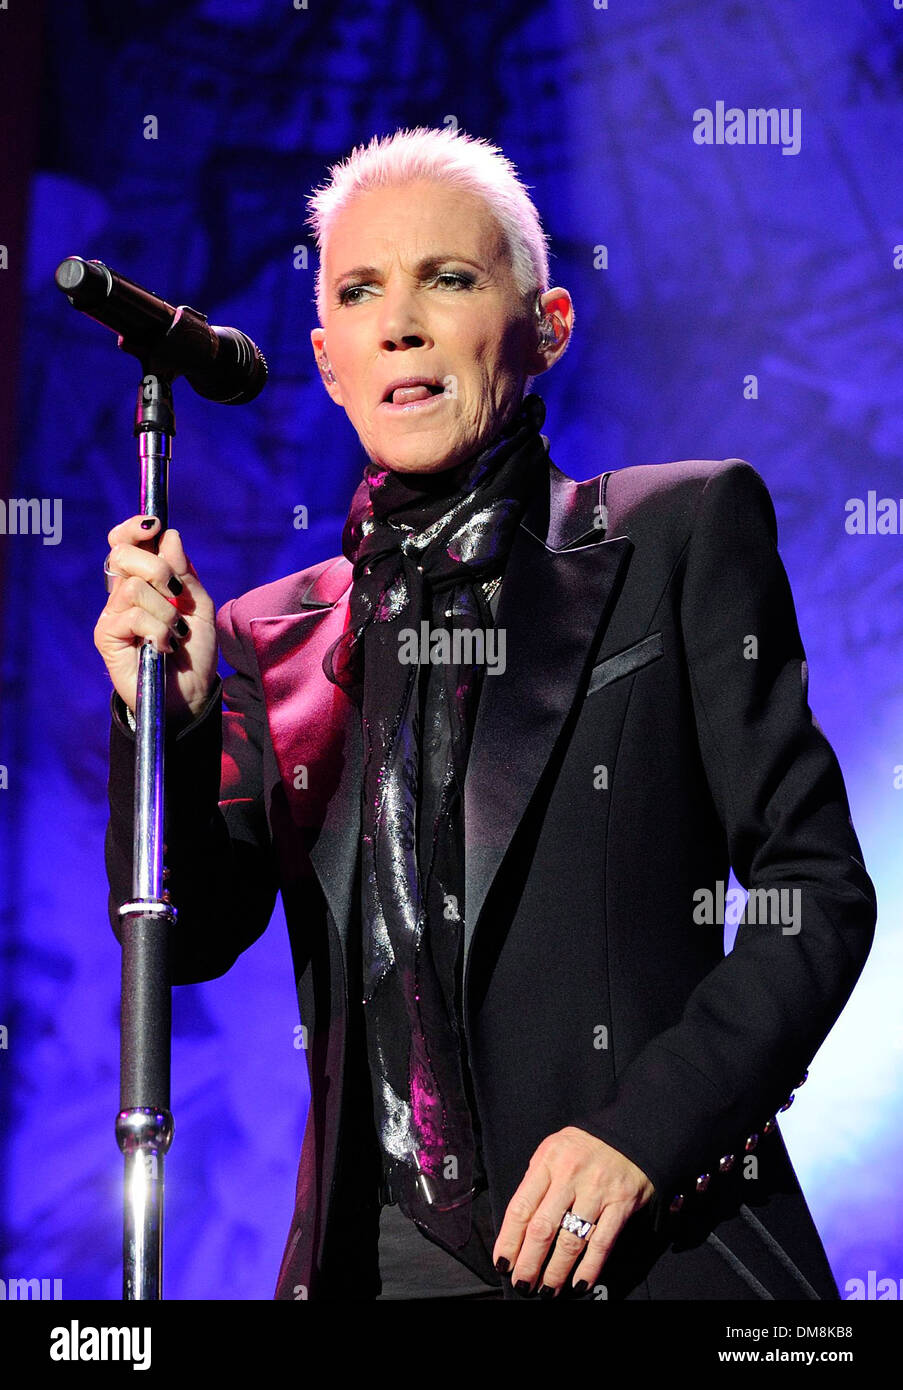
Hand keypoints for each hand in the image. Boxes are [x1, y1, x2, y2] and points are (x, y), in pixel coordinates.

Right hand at [94, 515, 217, 725]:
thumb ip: (186, 574)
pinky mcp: (106, 636)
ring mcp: (112, 614)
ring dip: (166, 611)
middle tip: (176, 593)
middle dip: (157, 568)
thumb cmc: (195, 653)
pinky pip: (133, 616)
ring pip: (134, 587)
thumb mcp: (200, 608)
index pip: (125, 542)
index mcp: (145, 580)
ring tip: (175, 633)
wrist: (190, 695)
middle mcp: (123, 593)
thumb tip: (170, 537)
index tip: (155, 525)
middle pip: (123, 554)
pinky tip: (163, 647)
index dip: (135, 528)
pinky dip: (158, 630)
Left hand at [492, 1126, 653, 1298]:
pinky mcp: (620, 1204)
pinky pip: (602, 1243)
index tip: (503, 1262)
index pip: (521, 1207)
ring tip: (547, 1289)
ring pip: (571, 1240)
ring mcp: (596, 1191)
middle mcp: (570, 1176)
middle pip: (542, 1228)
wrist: (628, 1133)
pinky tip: (578, 1283)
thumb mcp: (553, 1150)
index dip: (509, 1240)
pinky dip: (589, 1267)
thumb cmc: (584, 1146)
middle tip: (522, 1284)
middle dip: (529, 1263)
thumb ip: (536, 1180)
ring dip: (556, 1271)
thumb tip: (518, 1222)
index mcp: (548, 1161)